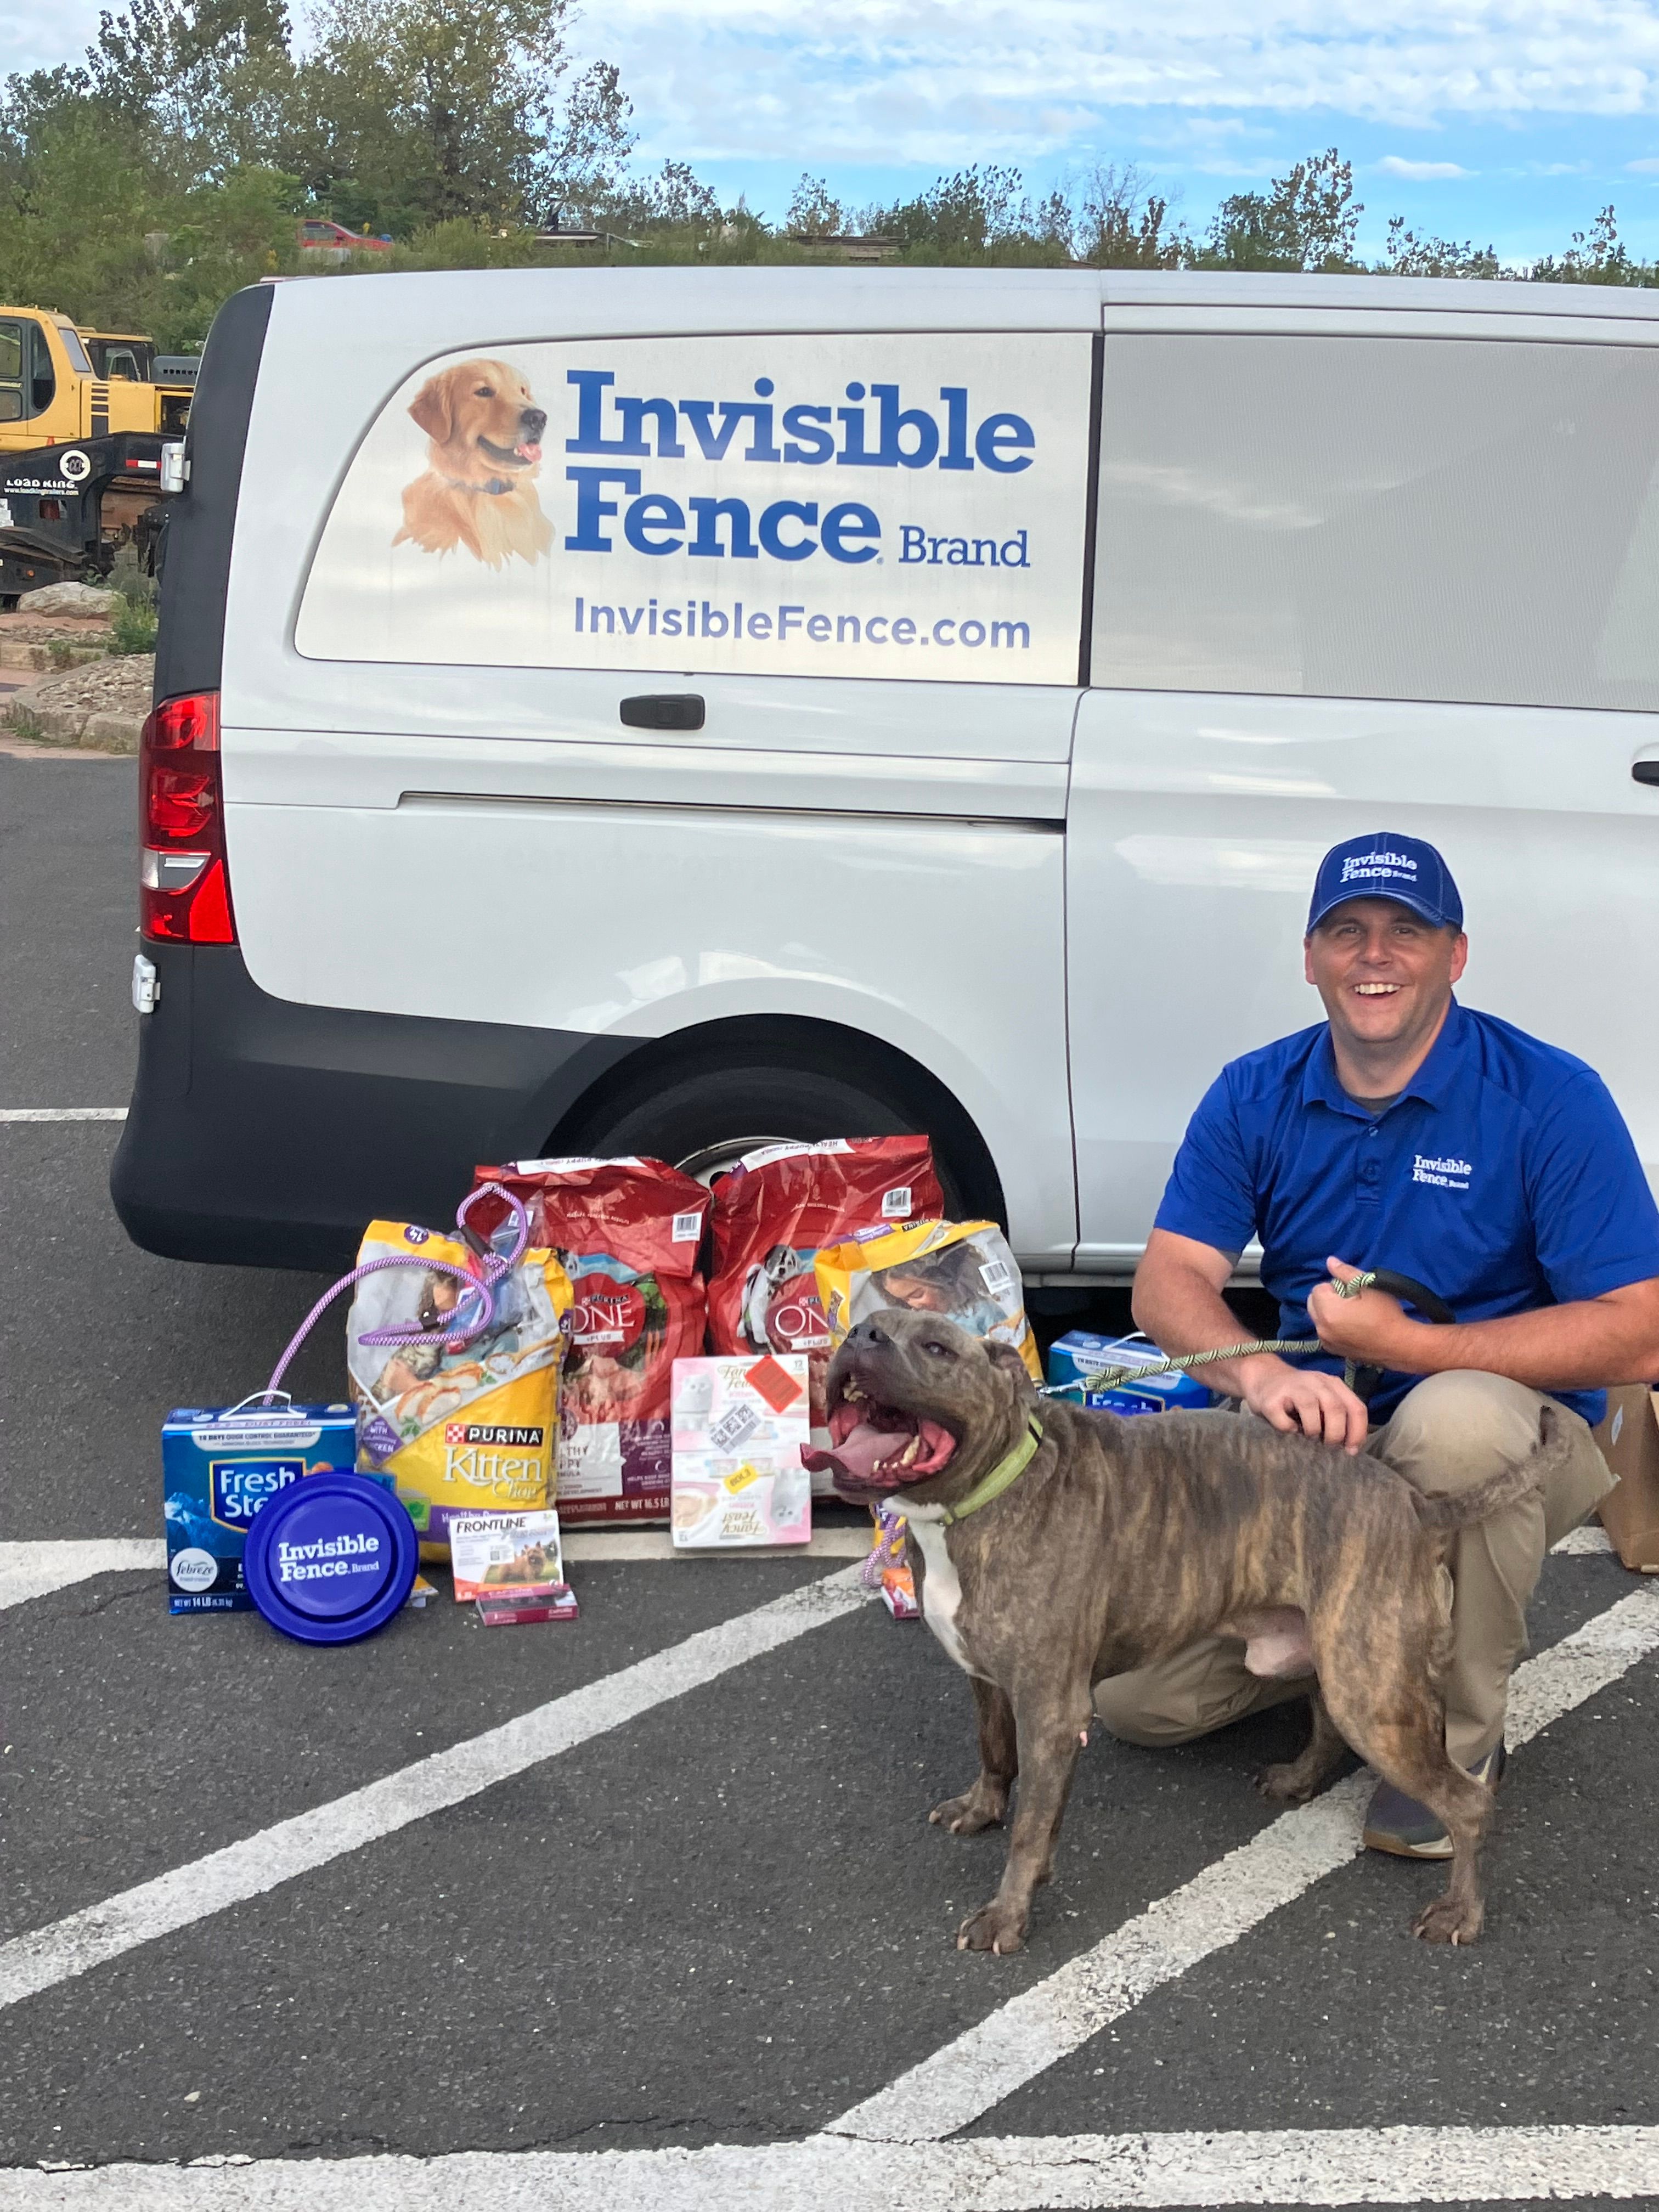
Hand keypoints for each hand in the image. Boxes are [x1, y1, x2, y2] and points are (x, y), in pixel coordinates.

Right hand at [1238, 1354, 1369, 1453]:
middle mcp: (1315, 1381)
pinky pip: (1284, 1420)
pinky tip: (1288, 1429)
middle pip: (1336, 1407)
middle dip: (1336, 1433)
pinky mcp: (1271, 1399)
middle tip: (1328, 1445)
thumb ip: (1337, 1416)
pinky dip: (1288, 1429)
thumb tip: (1350, 1447)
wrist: (1261, 1377)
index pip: (1356, 1407)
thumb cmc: (1297, 1397)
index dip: (1357, 1432)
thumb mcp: (1322, 1400)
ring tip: (1308, 1436)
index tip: (1351, 1450)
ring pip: (1311, 1409)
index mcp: (1332, 1384)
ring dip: (1313, 1430)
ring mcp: (1292, 1387)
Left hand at [1307, 1257, 1423, 1369]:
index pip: (1318, 1288)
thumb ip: (1346, 1272)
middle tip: (1351, 1301)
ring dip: (1328, 1312)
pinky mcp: (1333, 1351)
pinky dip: (1332, 1326)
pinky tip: (1351, 1327)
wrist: (1401, 1346)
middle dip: (1327, 1298)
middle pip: (1313, 1303)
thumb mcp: (1369, 1287)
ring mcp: (1326, 1342)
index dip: (1335, 1286)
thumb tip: (1329, 1261)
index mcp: (1328, 1312)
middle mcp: (1321, 1328)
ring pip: (1317, 1318)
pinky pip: (1325, 1331)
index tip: (1352, 1291)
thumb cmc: (1387, 1314)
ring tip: (1352, 1314)